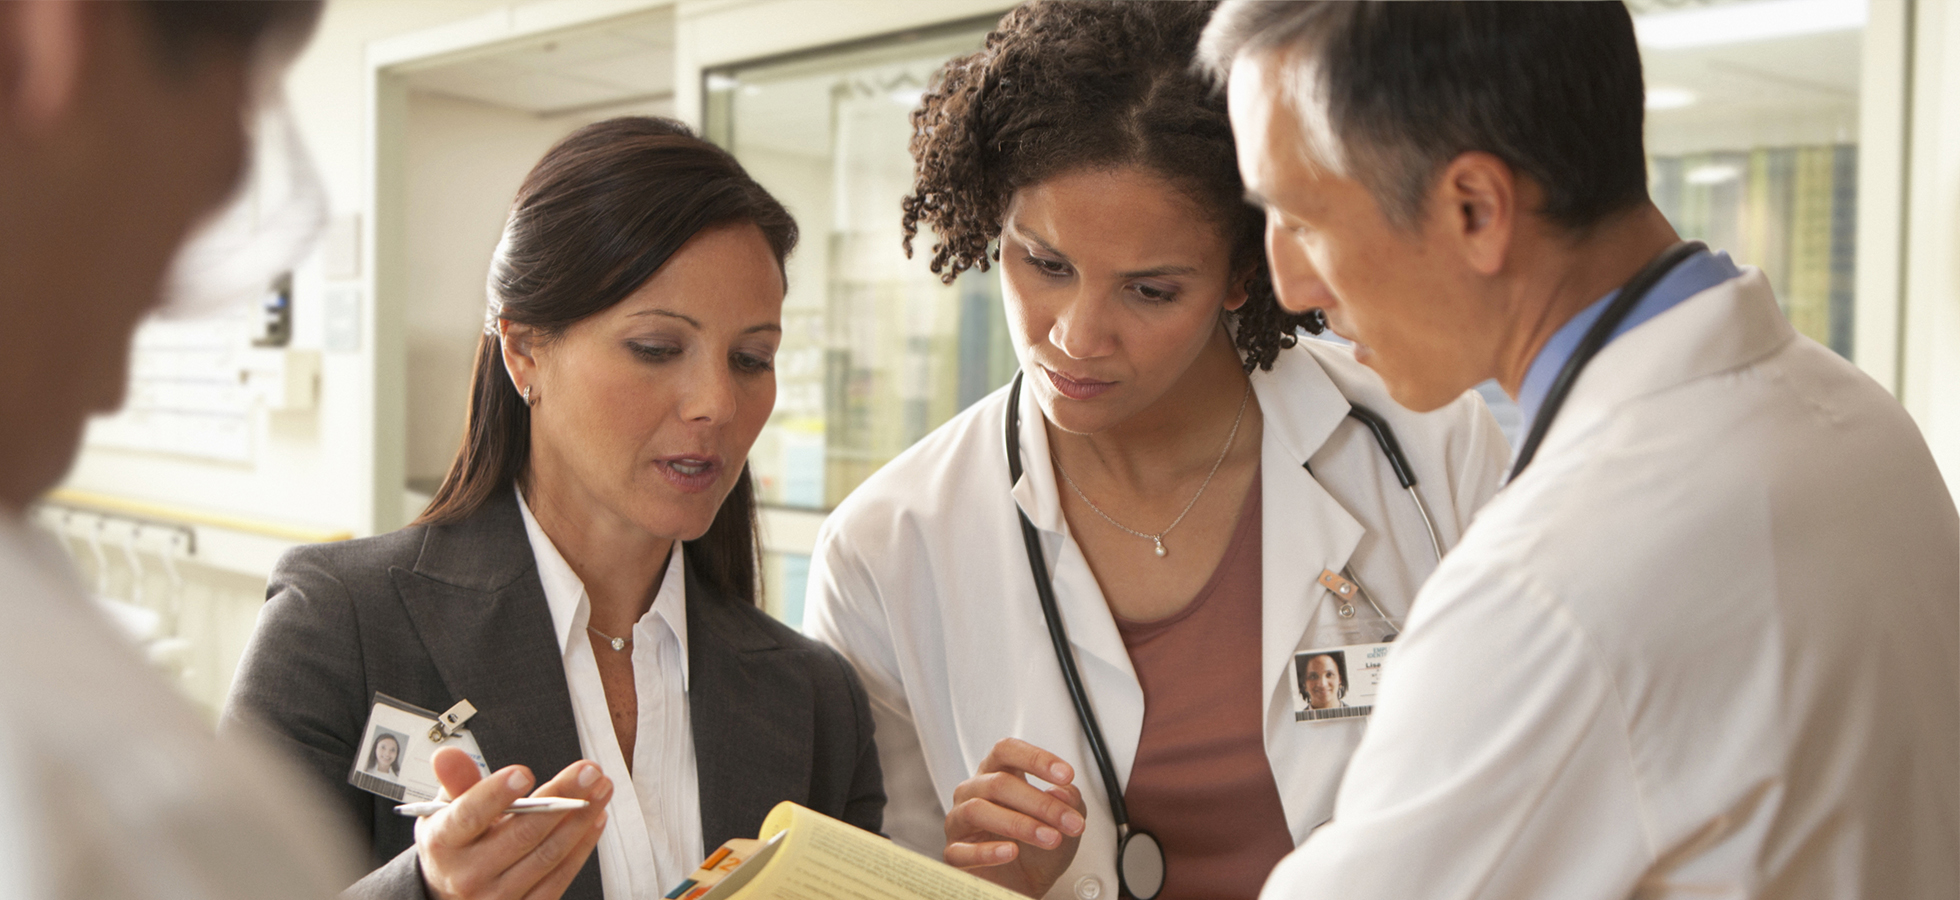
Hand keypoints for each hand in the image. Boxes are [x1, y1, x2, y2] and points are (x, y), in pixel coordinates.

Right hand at [415, 747, 612, 899]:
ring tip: (600, 788)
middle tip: (588, 771)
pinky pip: (559, 877)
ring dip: (581, 819)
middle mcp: (467, 875)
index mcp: (443, 843)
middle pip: (522, 834)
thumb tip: (447, 755)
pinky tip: (595, 819)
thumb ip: (456, 781)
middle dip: (562, 798)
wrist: (451, 891)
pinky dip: (582, 846)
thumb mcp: (446, 810)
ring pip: (547, 855)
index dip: (496, 794)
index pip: (470, 816)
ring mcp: (496, 896)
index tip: (523, 773)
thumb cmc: (455, 844)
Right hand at [945, 738, 1087, 897]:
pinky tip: (1012, 852)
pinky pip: (963, 849)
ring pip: (978, 810)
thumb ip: (1068, 800)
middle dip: (1040, 803)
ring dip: (1020, 824)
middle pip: (998, 783)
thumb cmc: (1037, 847)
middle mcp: (974, 792)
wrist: (1025, 885)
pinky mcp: (954, 853)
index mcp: (997, 774)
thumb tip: (1062, 792)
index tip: (1066, 774)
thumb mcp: (1063, 820)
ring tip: (1049, 838)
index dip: (1035, 758)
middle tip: (1068, 820)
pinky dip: (989, 851)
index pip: (1008, 751)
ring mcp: (960, 821)